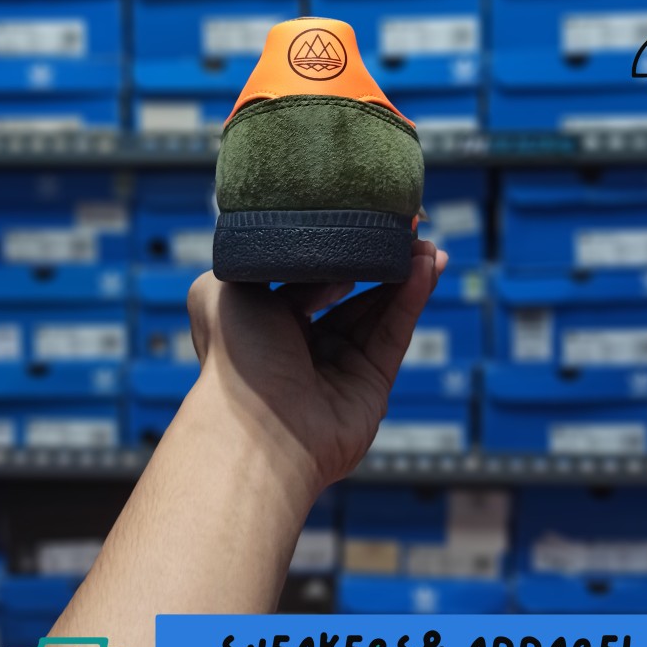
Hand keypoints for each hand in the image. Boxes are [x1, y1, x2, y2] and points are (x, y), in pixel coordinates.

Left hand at [186, 240, 447, 498]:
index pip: (310, 275)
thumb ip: (250, 256)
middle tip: (404, 226)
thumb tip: (292, 239)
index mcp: (266, 321)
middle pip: (352, 292)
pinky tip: (425, 267)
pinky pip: (394, 334)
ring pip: (380, 310)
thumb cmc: (232, 359)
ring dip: (404, 274)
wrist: (255, 428)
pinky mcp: (371, 386)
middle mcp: (303, 345)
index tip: (360, 218)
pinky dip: (411, 299)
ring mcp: (339, 367)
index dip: (336, 247)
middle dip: (378, 259)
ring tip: (425, 242)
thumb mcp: (221, 290)